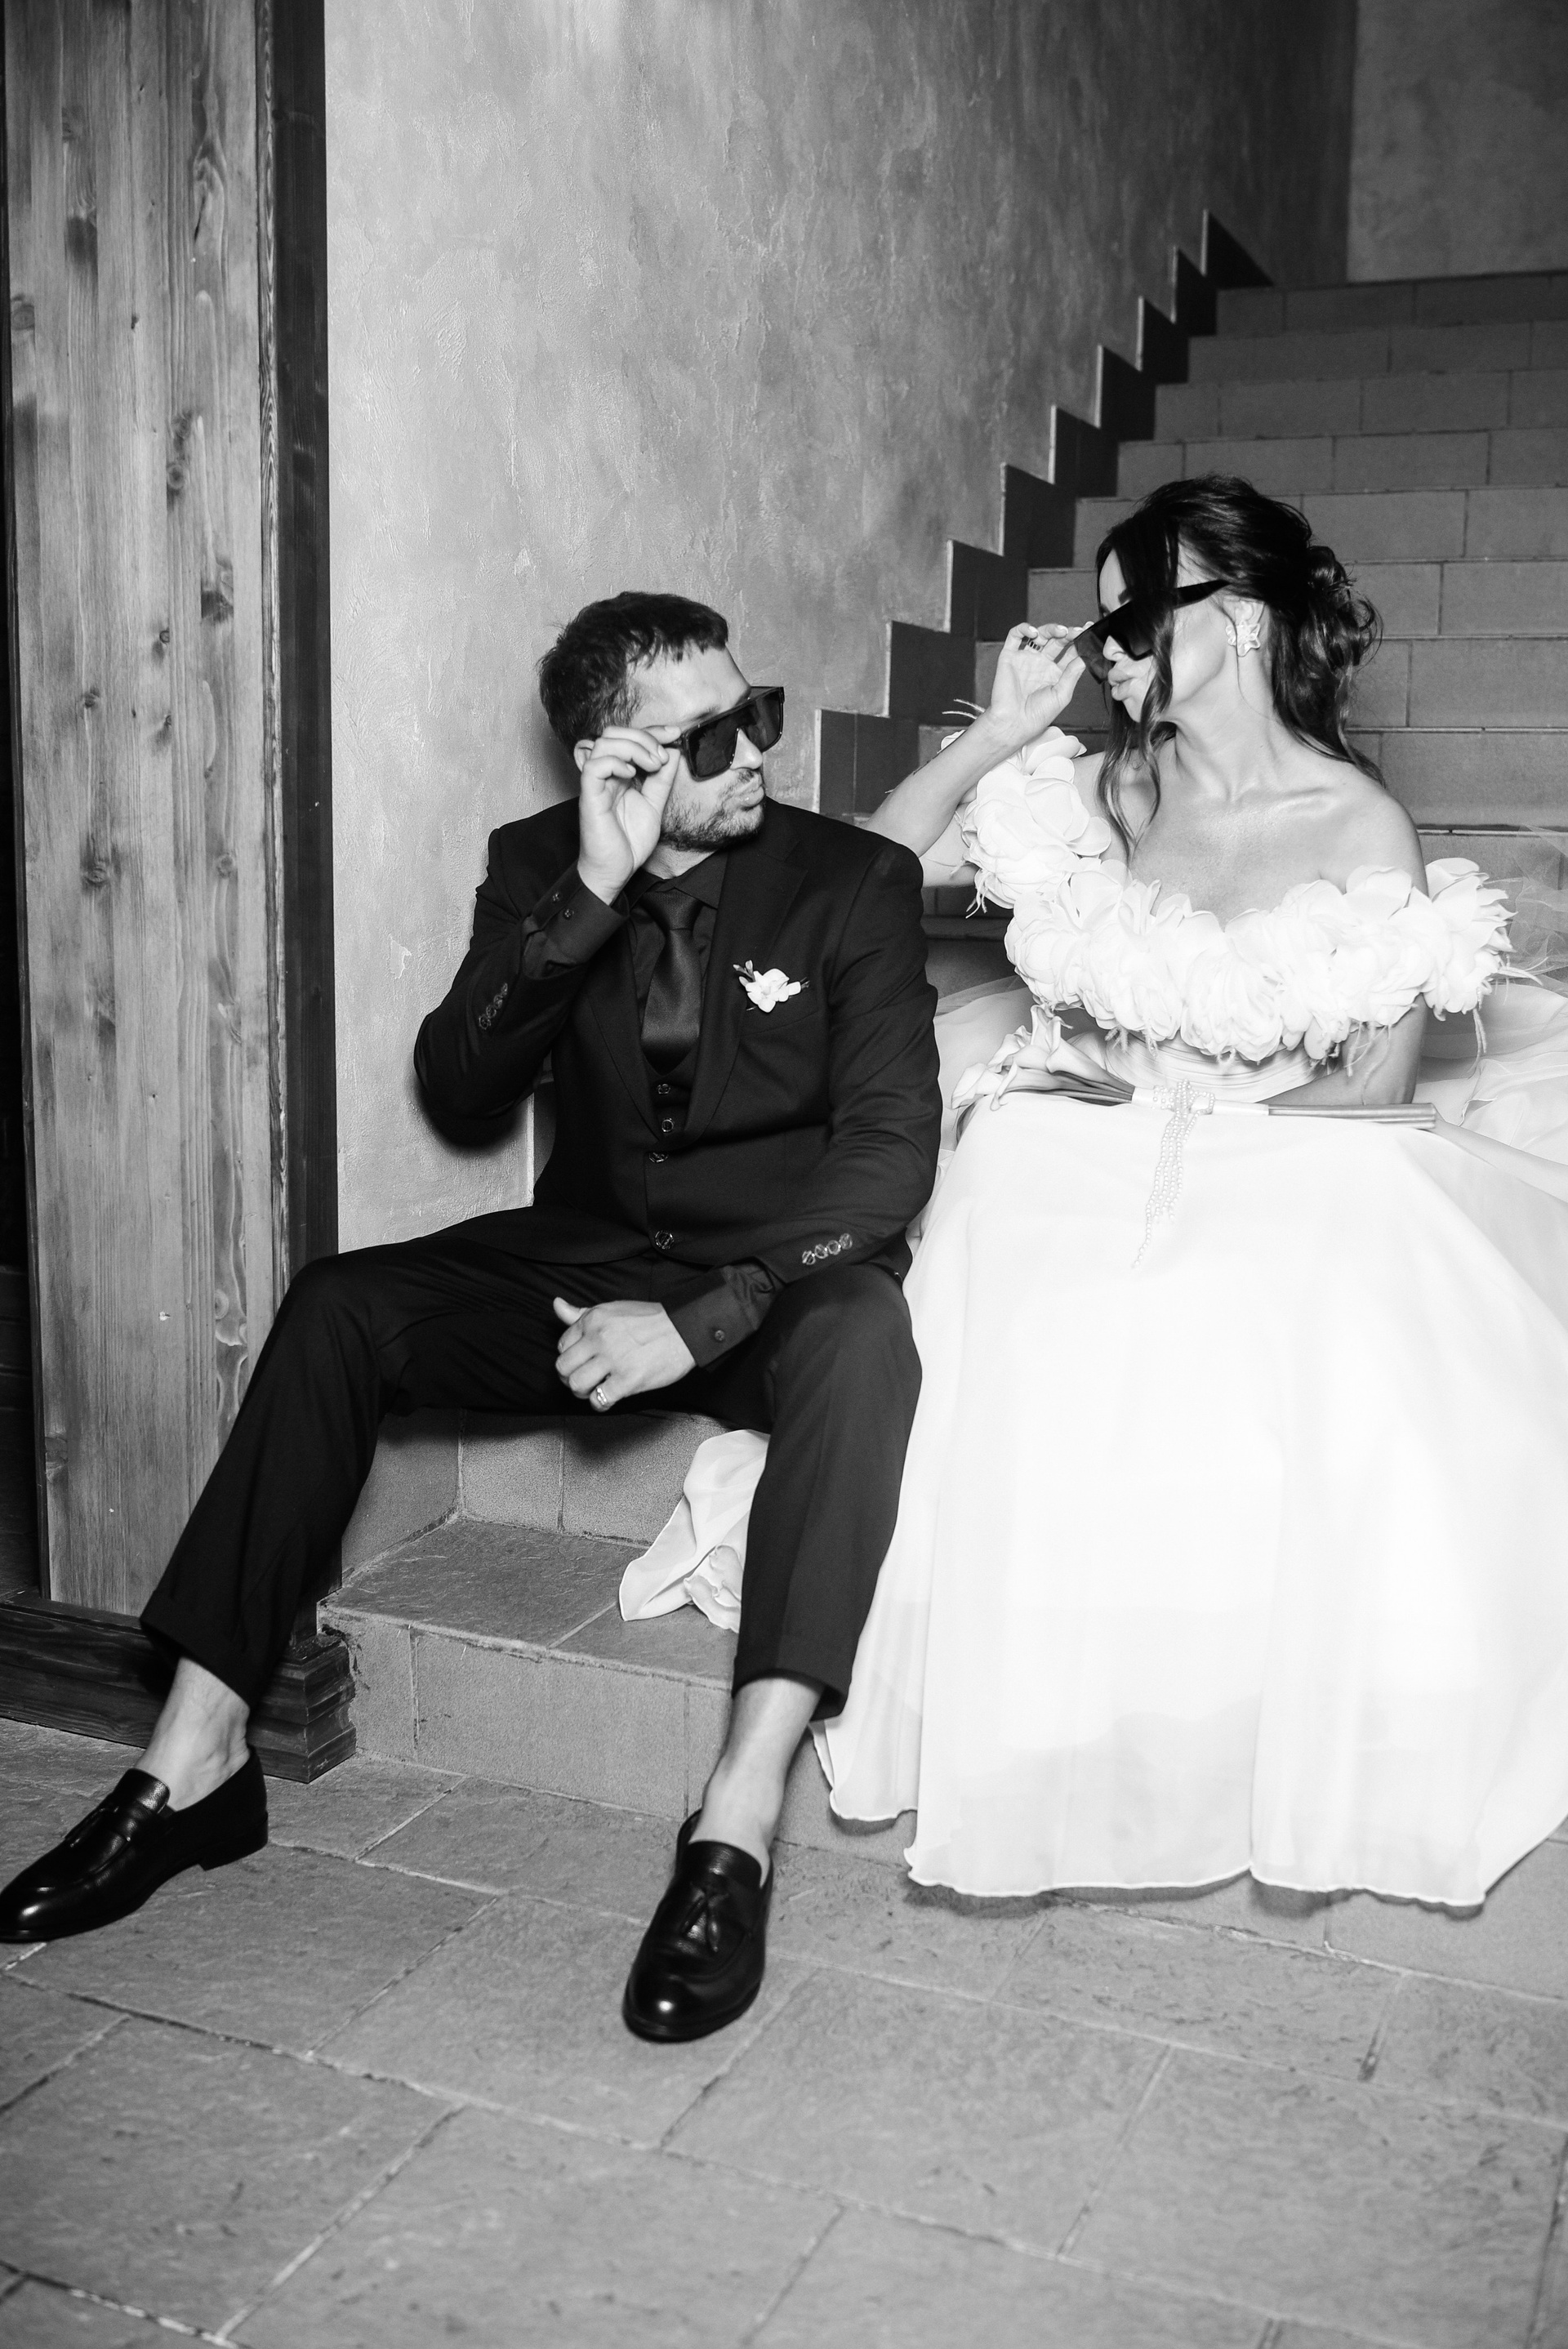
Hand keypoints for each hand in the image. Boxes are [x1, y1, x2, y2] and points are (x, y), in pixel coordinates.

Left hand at [553, 1296, 696, 1406]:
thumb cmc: (652, 1320)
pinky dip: (600, 1404)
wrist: (685, 1329)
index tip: (583, 1361)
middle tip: (584, 1378)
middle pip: (563, 1367)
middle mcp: (599, 1338)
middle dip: (570, 1377)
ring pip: (576, 1385)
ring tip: (595, 1388)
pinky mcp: (627, 1380)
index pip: (562, 1345)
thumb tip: (557, 1304)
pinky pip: (598, 1400)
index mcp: (594, 1320)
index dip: (571, 1357)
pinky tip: (609, 1397)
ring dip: (583, 1392)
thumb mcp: (612, 1309)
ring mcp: (613, 1360)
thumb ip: (581, 1313)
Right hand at [575, 728, 679, 901]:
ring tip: (652, 765)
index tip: (675, 734)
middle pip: (613, 733)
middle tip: (660, 756)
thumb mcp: (654, 805)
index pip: (630, 739)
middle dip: (642, 736)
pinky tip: (631, 775)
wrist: (615, 871)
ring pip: (603, 743)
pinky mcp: (588, 797)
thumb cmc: (628, 842)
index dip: (652, 731)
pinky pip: (593, 766)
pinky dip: (615, 763)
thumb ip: (662, 780)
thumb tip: (673, 753)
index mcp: (619, 774)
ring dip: (633, 747)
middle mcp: (606, 775)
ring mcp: (596, 784)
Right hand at [983, 622, 1085, 748]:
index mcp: (1055, 672)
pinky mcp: (1009, 656)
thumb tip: (1085, 656)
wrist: (1014, 723)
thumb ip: (1073, 673)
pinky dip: (1024, 629)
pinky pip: (1015, 636)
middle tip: (1075, 631)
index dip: (1079, 640)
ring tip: (1060, 632)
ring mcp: (1026, 658)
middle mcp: (1041, 663)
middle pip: (1056, 640)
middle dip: (1067, 633)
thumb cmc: (1037, 715)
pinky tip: (1034, 632)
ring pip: (1039, 634)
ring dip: (1050, 629)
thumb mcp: (1062, 694)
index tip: (1088, 631)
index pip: (1070, 651)